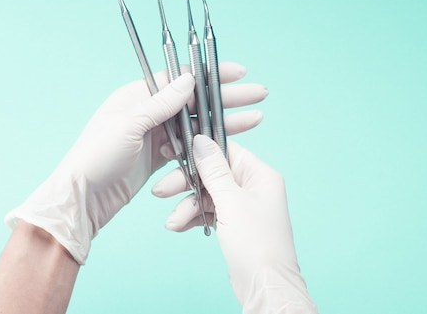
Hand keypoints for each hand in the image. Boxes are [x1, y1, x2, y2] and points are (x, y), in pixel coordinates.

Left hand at [5, 62, 267, 263]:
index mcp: (138, 95)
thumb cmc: (96, 158)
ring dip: (225, 121)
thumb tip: (189, 80)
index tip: (239, 73)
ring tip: (256, 118)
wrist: (83, 199)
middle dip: (228, 98)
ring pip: (198, 124)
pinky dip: (210, 143)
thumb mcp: (128, 126)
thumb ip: (160, 104)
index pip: (181, 78)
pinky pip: (192, 146)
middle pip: (196, 101)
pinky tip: (231, 141)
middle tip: (258, 94)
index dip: (211, 75)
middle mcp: (149, 111)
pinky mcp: (161, 157)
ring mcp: (156, 135)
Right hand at [153, 136, 317, 312]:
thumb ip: (213, 170)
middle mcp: (253, 187)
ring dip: (187, 206)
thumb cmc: (257, 244)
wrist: (265, 286)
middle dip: (186, 182)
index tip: (175, 152)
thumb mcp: (231, 202)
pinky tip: (179, 226)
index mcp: (260, 175)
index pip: (227, 150)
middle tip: (162, 190)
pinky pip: (209, 212)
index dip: (200, 150)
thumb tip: (201, 140)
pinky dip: (194, 218)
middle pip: (213, 173)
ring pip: (207, 195)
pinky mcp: (234, 223)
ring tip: (172, 222)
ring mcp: (243, 206)